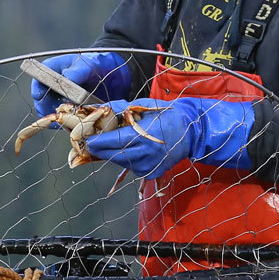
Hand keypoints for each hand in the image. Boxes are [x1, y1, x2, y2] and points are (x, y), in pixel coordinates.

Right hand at [30, 52, 132, 117]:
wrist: (116, 76)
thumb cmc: (100, 64)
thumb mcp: (91, 64)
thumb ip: (78, 70)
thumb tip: (67, 77)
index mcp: (55, 68)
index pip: (39, 78)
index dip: (37, 88)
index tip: (39, 95)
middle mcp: (55, 85)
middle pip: (42, 98)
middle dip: (45, 107)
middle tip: (53, 113)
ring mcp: (62, 99)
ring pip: (52, 111)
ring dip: (56, 117)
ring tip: (65, 120)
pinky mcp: (72, 110)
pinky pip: (64, 119)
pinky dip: (66, 124)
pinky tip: (72, 126)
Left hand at [84, 98, 252, 179]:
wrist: (190, 130)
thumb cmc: (165, 114)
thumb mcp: (143, 106)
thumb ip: (120, 108)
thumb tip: (99, 109)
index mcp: (144, 136)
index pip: (113, 142)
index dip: (98, 141)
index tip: (87, 139)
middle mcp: (146, 154)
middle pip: (114, 155)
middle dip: (100, 149)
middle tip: (90, 142)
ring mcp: (150, 166)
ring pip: (121, 162)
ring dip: (112, 154)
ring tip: (106, 144)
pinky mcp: (152, 173)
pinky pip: (131, 167)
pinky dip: (125, 159)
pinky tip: (126, 150)